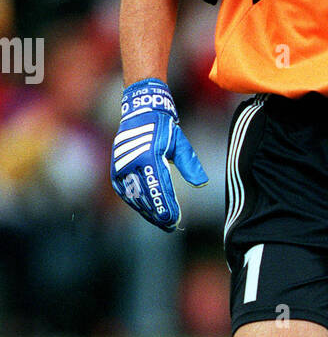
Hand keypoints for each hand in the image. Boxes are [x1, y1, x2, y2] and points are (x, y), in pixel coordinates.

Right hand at [110, 78, 207, 230]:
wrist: (140, 111)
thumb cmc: (163, 127)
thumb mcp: (180, 144)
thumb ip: (190, 165)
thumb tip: (202, 184)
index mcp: (150, 156)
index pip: (159, 188)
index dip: (167, 207)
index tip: (175, 221)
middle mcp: (133, 162)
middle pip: (146, 196)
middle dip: (158, 214)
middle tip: (171, 225)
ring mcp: (122, 165)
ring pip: (134, 196)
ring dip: (147, 211)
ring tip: (160, 221)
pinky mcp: (116, 168)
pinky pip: (124, 191)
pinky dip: (134, 202)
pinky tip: (145, 210)